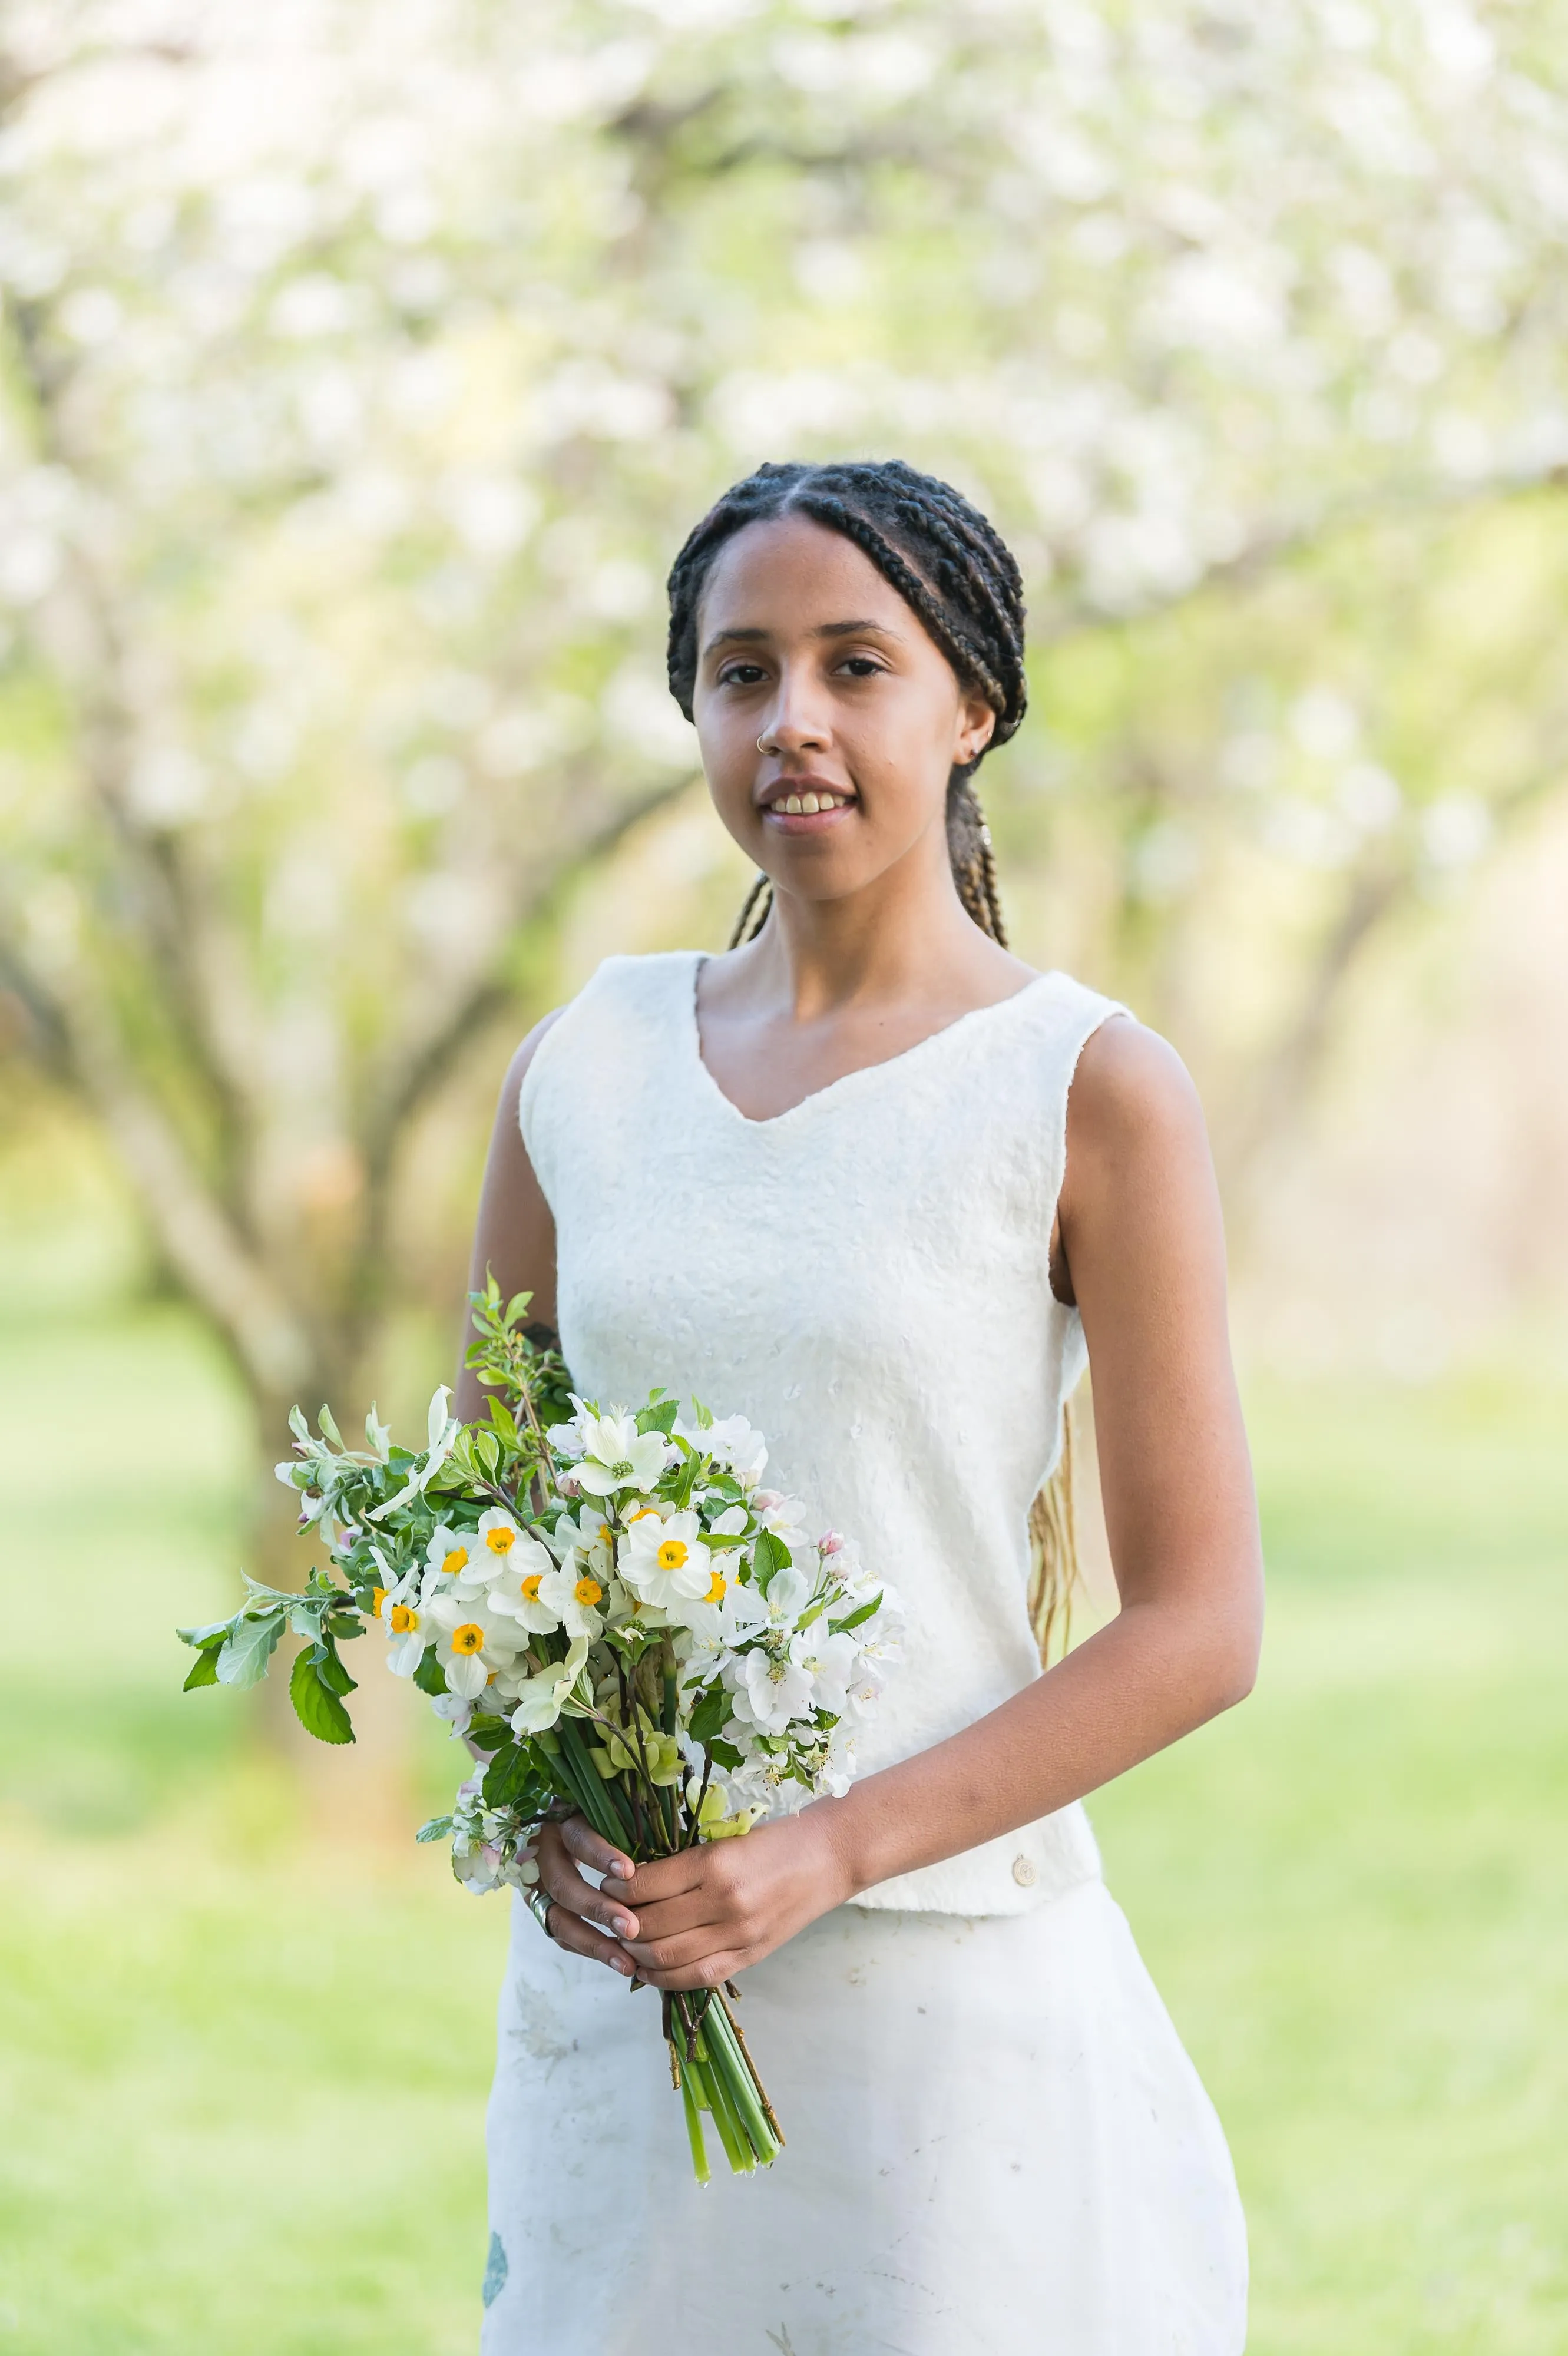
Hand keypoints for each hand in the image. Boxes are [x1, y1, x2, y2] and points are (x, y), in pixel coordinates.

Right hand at [532, 1815, 641, 1976]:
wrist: (565, 1829)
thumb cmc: (604, 1818)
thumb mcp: (609, 1813)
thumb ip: (626, 1826)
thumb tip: (659, 1849)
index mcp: (559, 1821)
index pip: (576, 1837)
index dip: (599, 1855)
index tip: (629, 1872)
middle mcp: (541, 1855)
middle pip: (563, 1885)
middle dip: (598, 1909)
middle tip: (632, 1927)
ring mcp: (537, 1886)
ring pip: (559, 1919)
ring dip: (594, 1942)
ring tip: (627, 1963)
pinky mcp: (543, 1910)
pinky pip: (563, 1936)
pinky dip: (590, 1949)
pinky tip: (619, 1962)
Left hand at [616, 1806, 852, 1991]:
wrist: (829, 1857)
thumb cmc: (777, 1839)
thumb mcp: (726, 1839)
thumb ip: (685, 1864)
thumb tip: (635, 1884)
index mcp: (715, 1863)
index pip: (646, 1885)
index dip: (616, 1890)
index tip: (606, 1885)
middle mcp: (724, 1902)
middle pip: (651, 1926)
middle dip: (620, 1925)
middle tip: (608, 1917)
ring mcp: (738, 1935)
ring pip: (667, 1957)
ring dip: (636, 1954)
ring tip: (624, 1942)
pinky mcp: (749, 1957)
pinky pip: (697, 1977)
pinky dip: (664, 1978)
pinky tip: (648, 1968)